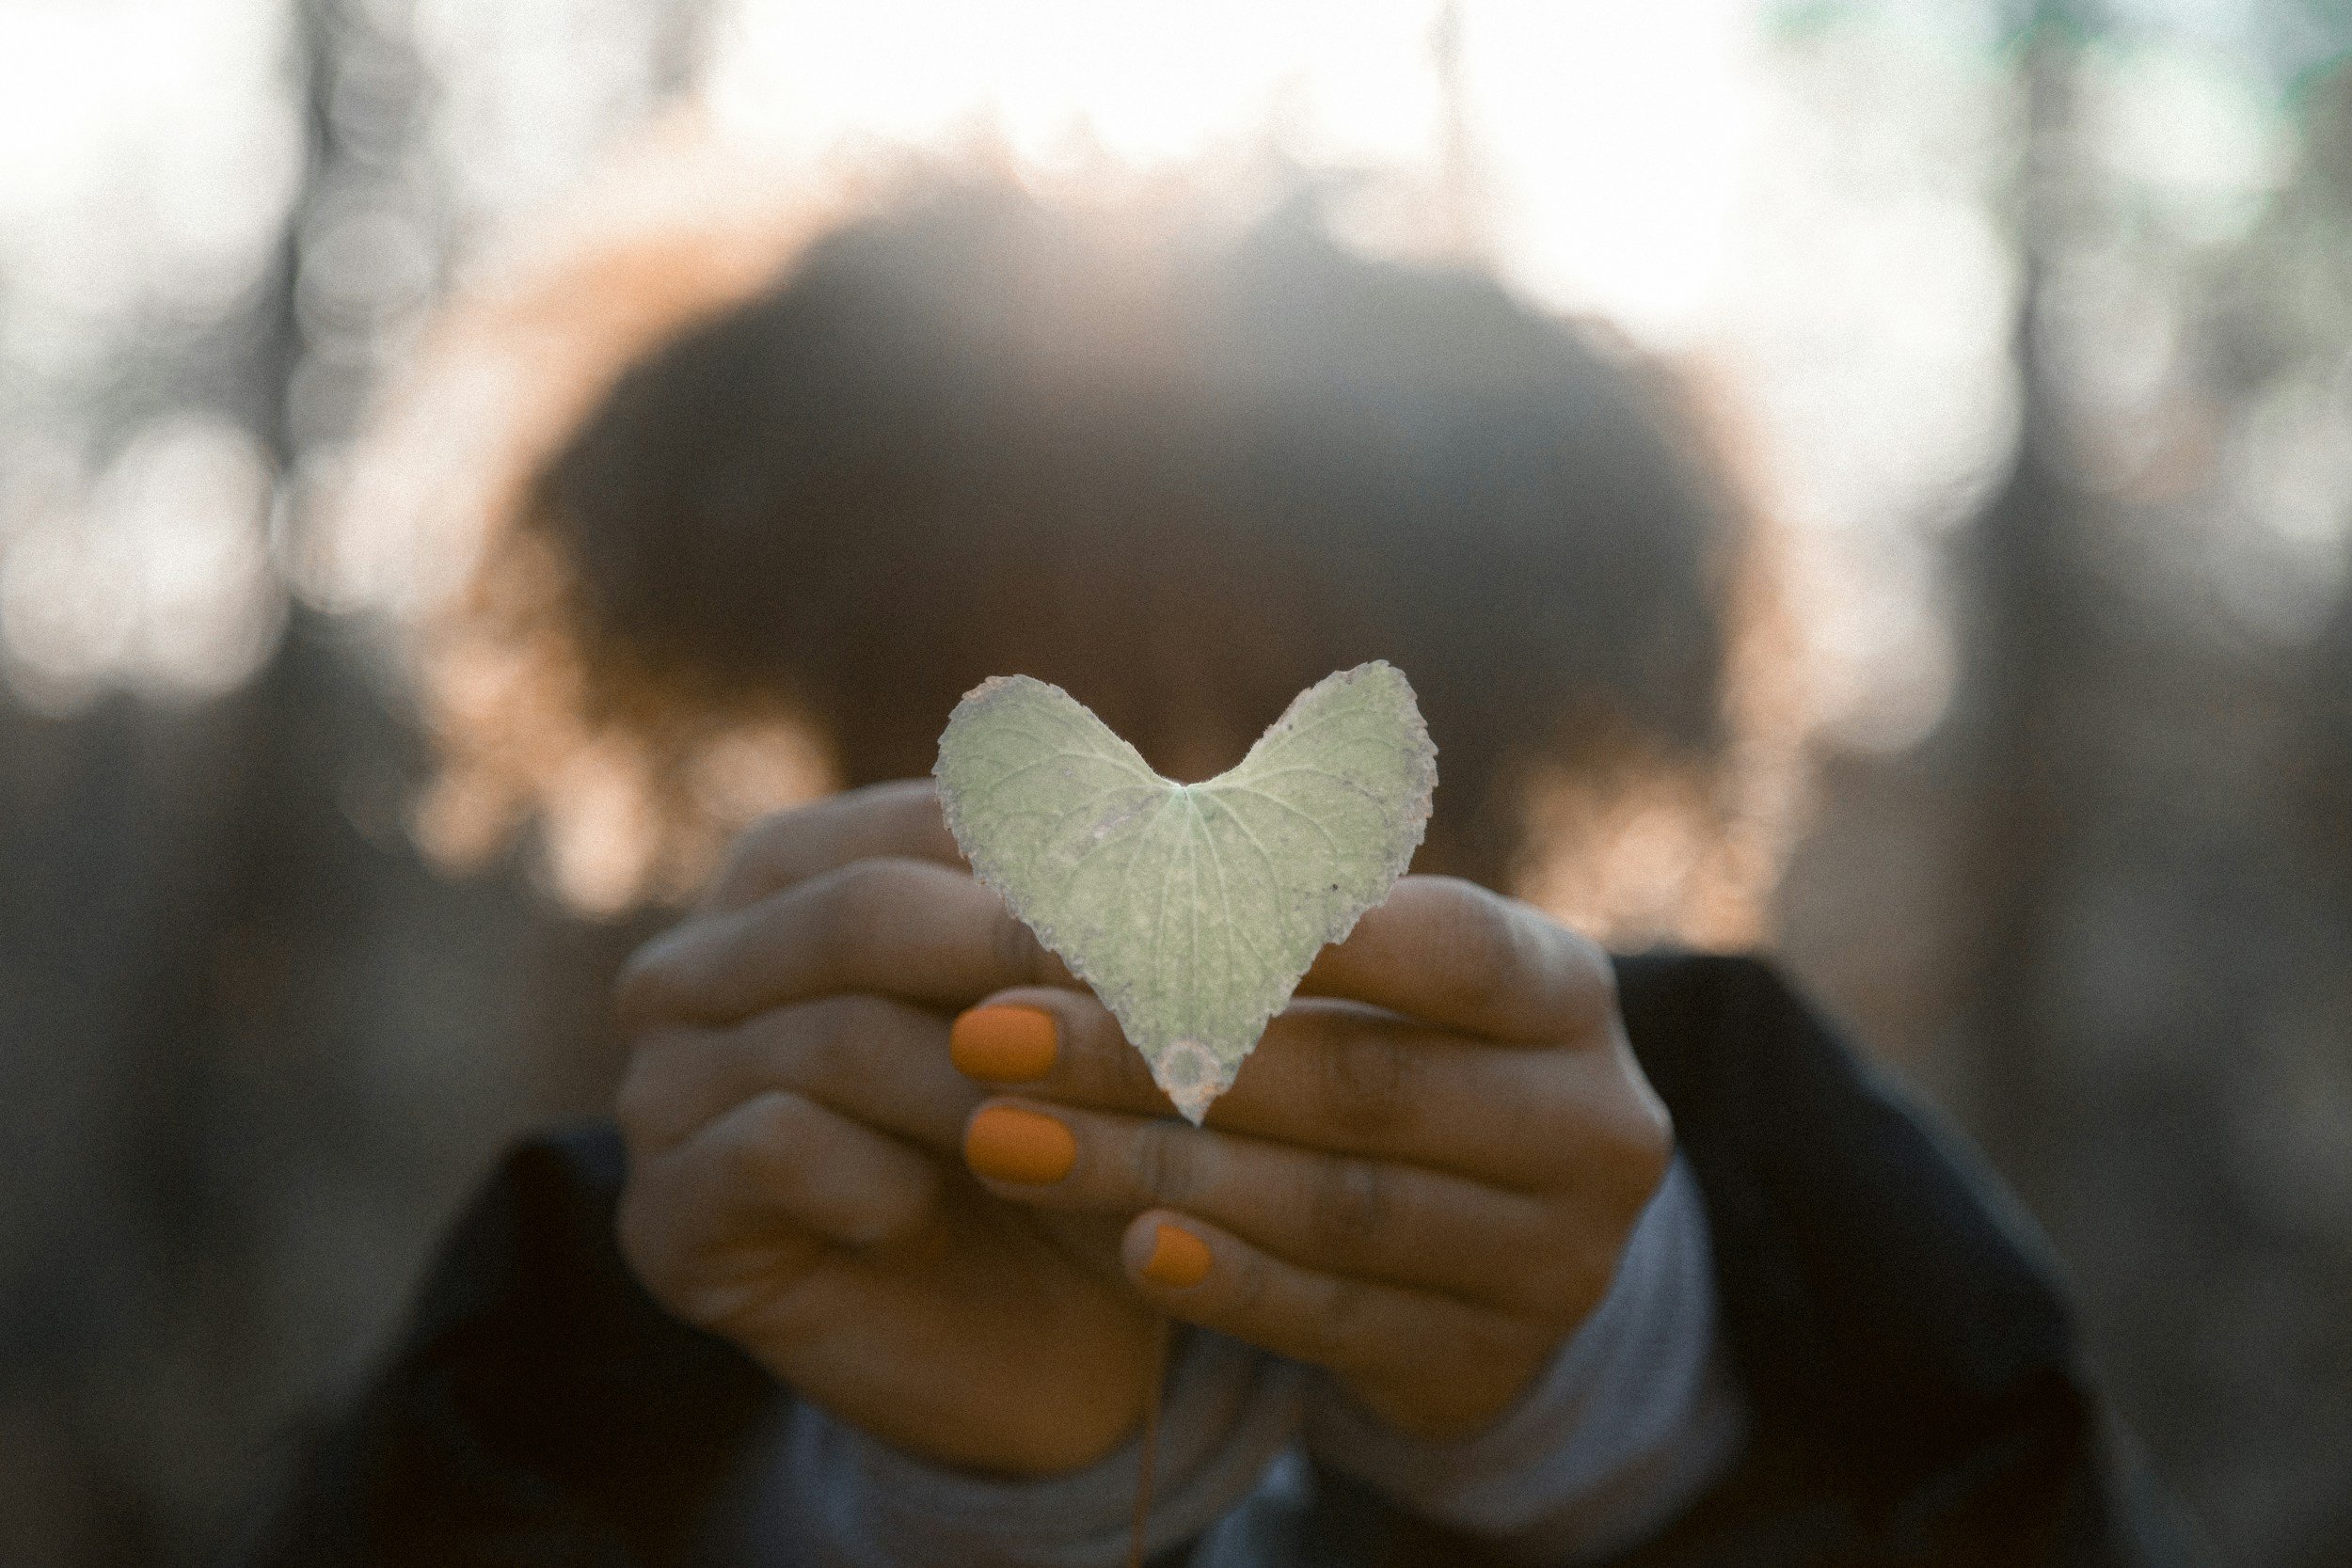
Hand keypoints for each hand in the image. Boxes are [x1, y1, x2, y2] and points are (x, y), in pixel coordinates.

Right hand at [609, 781, 1162, 1476]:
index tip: (1182, 915)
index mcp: (795, 869)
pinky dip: (885, 1177)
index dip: (1056, 867)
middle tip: (1151, 1012)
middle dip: (1021, 960)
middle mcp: (701, 962)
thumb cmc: (1069, 1141)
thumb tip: (1158, 811)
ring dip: (980, 1090)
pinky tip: (933, 1214)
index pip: (919, 823)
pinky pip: (777, 1148)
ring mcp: (663, 1087)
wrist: (1040, 1348)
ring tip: (1072, 1136)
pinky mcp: (665, 1215)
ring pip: (833, 1036)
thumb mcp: (1097, 1010)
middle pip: (863, 913)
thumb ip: (1097, 904)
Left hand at [951, 878, 1672, 1439]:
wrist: (1495, 1248)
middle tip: (991, 1032)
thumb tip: (1086, 827)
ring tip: (1003, 1139)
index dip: (1288, 928)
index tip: (1113, 912)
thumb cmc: (1393, 1049)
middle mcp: (1590, 1121)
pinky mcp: (1493, 1360)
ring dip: (1151, 1171)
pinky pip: (1339, 1320)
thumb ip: (1263, 906)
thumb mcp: (1372, 973)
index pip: (1442, 946)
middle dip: (1155, 1055)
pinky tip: (1125, 1245)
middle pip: (1361, 1083)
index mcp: (1565, 991)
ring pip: (1339, 1209)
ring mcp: (1557, 1256)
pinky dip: (1227, 1283)